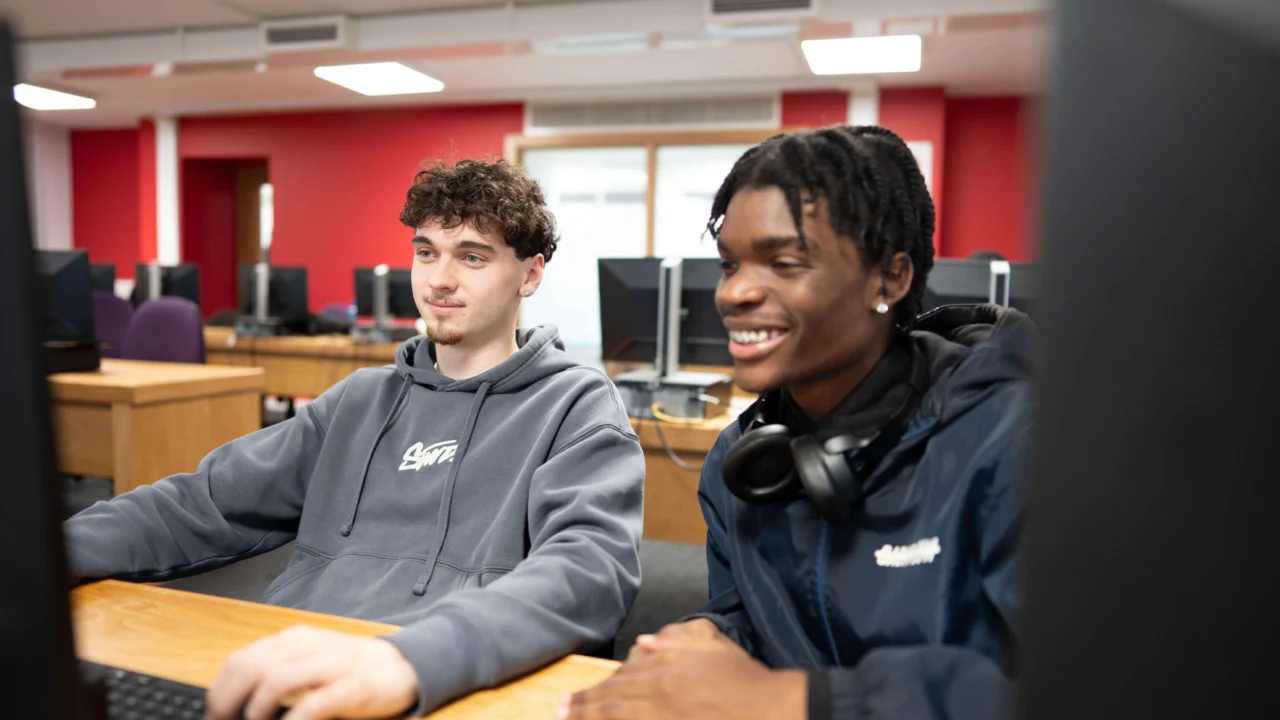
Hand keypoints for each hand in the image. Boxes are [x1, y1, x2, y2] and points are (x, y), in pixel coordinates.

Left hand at [206, 625, 418, 719]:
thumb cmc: (350, 668)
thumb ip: (278, 670)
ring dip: (256, 710)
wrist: (401, 666)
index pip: (241, 659)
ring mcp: (331, 665)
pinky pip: (312, 703)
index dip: (220, 690)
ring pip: (276, 680)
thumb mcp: (310, 659)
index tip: (215, 713)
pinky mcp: (351, 687)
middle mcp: (309, 647)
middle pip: (252, 668)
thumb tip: (235, 698)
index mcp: (295, 640)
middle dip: (229, 702)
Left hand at [559, 624, 805, 719]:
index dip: (592, 693)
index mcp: (667, 669)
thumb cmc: (744, 680)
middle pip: (612, 702)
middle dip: (583, 709)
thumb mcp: (711, 646)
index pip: (620, 680)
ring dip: (592, 719)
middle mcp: (660, 693)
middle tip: (558, 715)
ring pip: (619, 717)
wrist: (770, 709)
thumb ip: (677, 641)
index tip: (570, 700)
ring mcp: (664, 715)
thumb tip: (645, 643)